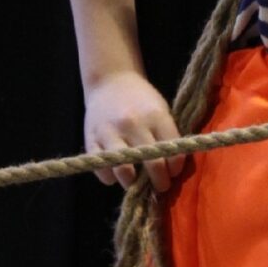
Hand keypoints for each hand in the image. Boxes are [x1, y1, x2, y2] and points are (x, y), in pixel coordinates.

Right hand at [83, 71, 185, 192]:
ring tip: (137, 182)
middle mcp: (133, 124)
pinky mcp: (91, 139)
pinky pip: (102, 168)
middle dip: (160, 181)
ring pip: (124, 170)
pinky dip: (110, 177)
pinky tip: (116, 173)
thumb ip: (167, 135)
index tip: (174, 173)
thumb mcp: (161, 110)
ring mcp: (110, 132)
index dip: (176, 168)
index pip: (172, 151)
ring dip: (133, 183)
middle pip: (152, 163)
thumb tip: (172, 168)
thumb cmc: (141, 99)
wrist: (110, 80)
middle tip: (161, 186)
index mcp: (156, 116)